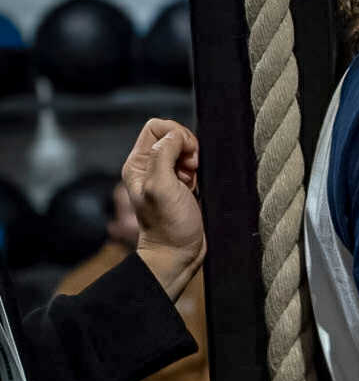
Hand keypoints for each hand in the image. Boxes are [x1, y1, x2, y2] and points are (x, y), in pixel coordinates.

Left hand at [122, 119, 205, 299]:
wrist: (178, 253)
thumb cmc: (168, 225)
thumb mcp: (161, 186)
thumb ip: (164, 154)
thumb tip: (175, 135)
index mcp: (138, 164)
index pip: (155, 126)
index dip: (175, 134)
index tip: (186, 156)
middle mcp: (149, 167)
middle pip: (171, 135)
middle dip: (187, 146)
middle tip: (190, 169)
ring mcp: (165, 176)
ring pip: (184, 149)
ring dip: (194, 160)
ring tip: (192, 180)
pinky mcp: (180, 185)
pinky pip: (192, 165)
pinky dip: (198, 172)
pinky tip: (195, 187)